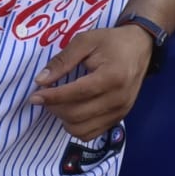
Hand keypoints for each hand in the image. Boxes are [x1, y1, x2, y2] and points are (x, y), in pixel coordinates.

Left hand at [31, 25, 152, 139]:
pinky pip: (91, 134)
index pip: (76, 94)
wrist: (140, 47)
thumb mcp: (86, 41)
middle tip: (45, 96)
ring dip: (63, 119)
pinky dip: (76, 127)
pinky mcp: (119, 119)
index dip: (52, 97)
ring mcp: (120, 112)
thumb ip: (63, 60)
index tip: (34, 96)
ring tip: (59, 103)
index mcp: (112, 76)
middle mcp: (118, 99)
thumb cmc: (112, 42)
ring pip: (81, 130)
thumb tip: (41, 80)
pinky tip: (72, 111)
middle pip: (76, 115)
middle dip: (54, 108)